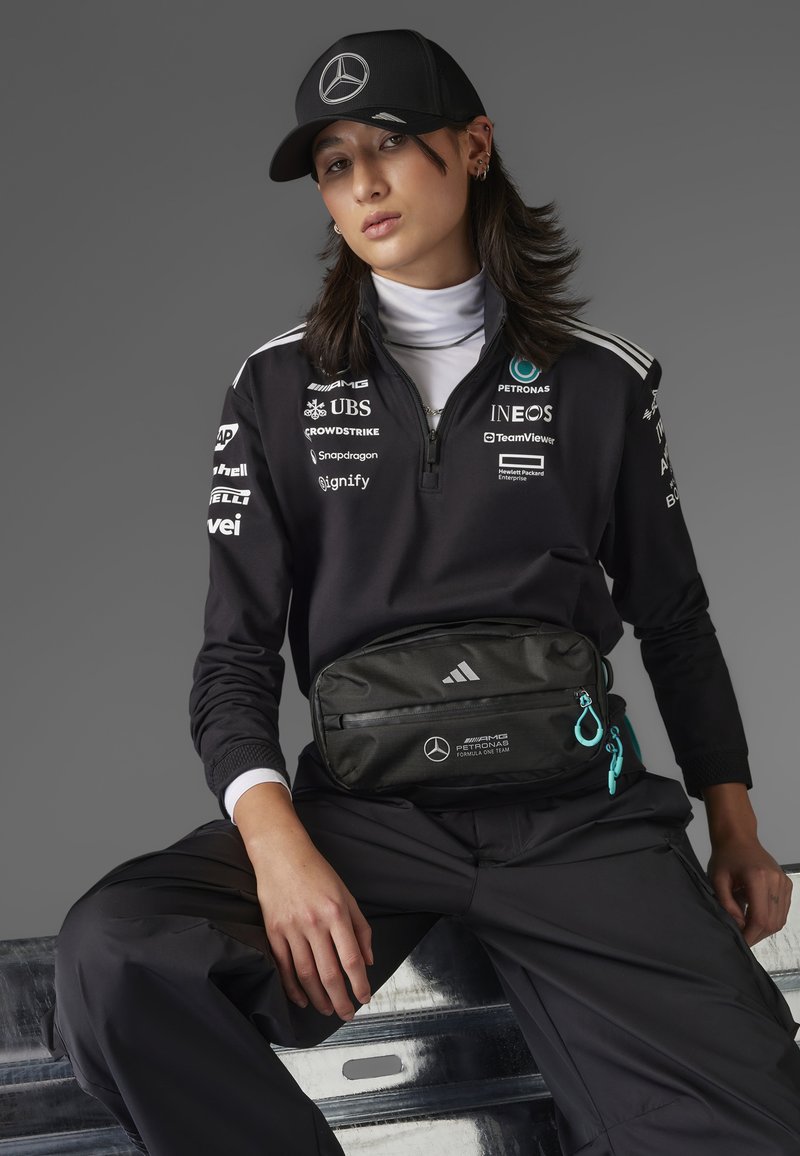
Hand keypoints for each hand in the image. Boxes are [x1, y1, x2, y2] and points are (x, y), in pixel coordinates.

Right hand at [253, 841, 372, 1020]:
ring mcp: (291, 928)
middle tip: (347, 1014)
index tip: (364, 998)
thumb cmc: (317, 872)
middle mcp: (314, 923)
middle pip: (329, 972)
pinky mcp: (273, 931)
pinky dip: (292, 988)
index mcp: (336, 913)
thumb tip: (368, 960)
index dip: (359, 983)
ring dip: (318, 998)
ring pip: (306, 974)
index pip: (351, 958)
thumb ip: (360, 928)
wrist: (281, 854)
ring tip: (327, 1009)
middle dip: (340, 999)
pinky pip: (283, 967)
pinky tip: (301, 999)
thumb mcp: (347, 895)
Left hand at [706, 834, 792, 946]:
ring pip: (780, 919)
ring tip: (748, 928)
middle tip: (742, 938)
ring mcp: (784, 882)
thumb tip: (739, 926)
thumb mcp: (717, 880)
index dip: (751, 934)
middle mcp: (776, 881)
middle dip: (757, 935)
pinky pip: (783, 910)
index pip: (760, 917)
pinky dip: (772, 919)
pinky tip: (756, 918)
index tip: (739, 942)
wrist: (738, 838)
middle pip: (772, 922)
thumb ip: (727, 904)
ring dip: (765, 929)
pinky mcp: (787, 884)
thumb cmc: (724, 857)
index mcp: (758, 878)